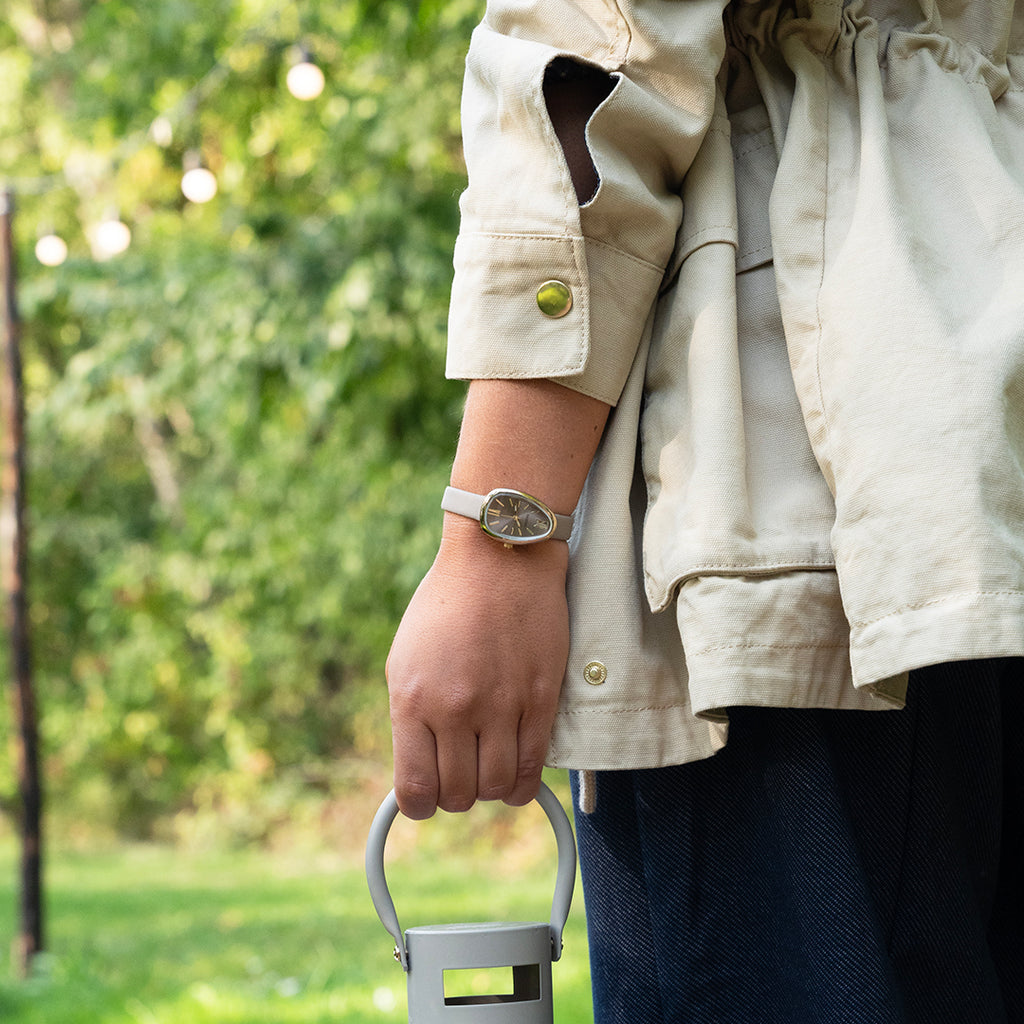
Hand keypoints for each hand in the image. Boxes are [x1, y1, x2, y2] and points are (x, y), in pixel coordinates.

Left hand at [385, 517, 569, 818]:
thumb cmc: (445, 607)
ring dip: (490, 791)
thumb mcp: (405, 661)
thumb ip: (409, 719)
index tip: (426, 796)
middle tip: (460, 776)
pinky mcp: (540, 698)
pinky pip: (534, 767)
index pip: (415, 789)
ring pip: (498, 789)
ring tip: (488, 770)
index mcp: (414, 700)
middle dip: (456, 797)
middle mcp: (456, 709)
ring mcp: (502, 705)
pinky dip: (523, 784)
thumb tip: (418, 770)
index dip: (419, 805)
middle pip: (458, 796)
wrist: (498, 559)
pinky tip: (516, 772)